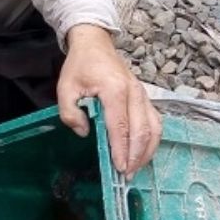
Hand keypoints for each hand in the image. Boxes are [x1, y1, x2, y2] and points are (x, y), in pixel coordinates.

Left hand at [57, 24, 161, 178]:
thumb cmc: (80, 65)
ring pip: (154, 128)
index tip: (119, 168)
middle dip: (135, 156)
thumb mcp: (65, 87)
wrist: (95, 44)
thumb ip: (69, 112)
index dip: (121, 149)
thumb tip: (84, 132)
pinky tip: (142, 153)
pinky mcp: (144, 97)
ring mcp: (142, 94)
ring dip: (147, 151)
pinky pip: (155, 121)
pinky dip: (151, 140)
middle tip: (126, 176)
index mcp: (114, 89)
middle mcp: (134, 92)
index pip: (121, 126)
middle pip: (142, 130)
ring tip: (135, 169)